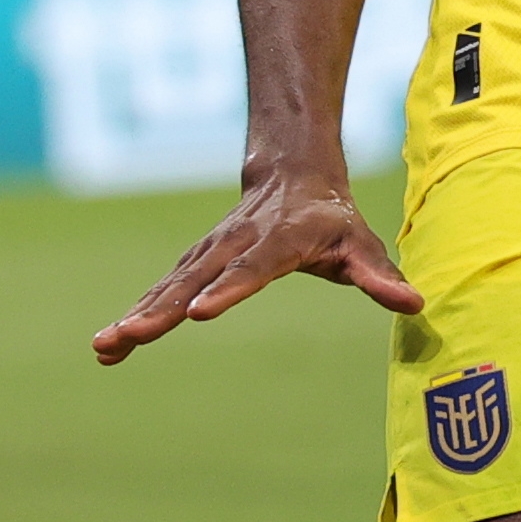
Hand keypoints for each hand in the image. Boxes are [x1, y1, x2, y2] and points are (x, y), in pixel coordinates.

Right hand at [91, 155, 419, 363]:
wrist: (295, 174)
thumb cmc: (333, 220)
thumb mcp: (361, 245)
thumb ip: (380, 277)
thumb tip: (415, 305)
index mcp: (280, 241)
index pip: (251, 269)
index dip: (226, 291)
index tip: (196, 316)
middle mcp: (236, 243)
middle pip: (197, 278)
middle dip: (162, 309)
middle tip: (131, 336)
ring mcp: (210, 251)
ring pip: (170, 284)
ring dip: (137, 314)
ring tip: (105, 347)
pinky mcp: (193, 262)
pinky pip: (160, 289)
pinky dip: (135, 313)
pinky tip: (108, 347)